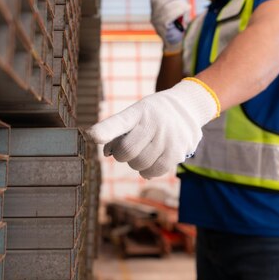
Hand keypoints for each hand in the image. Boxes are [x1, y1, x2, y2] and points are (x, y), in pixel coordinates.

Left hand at [86, 78, 219, 178]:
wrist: (186, 109)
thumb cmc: (152, 115)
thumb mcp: (135, 114)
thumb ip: (117, 131)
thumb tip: (107, 153)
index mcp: (138, 111)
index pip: (119, 122)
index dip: (104, 130)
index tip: (92, 136)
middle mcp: (153, 123)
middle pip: (126, 152)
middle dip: (121, 155)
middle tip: (128, 149)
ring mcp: (167, 137)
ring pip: (139, 164)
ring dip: (135, 163)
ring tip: (144, 152)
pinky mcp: (177, 152)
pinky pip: (154, 171)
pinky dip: (147, 171)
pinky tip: (151, 161)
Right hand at [150, 0, 189, 53]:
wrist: (175, 43)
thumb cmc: (177, 27)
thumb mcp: (174, 13)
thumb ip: (172, 4)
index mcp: (154, 12)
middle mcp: (153, 17)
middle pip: (160, 1)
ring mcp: (157, 22)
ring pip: (167, 7)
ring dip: (179, 4)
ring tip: (187, 6)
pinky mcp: (163, 27)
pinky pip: (171, 15)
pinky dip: (180, 10)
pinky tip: (186, 10)